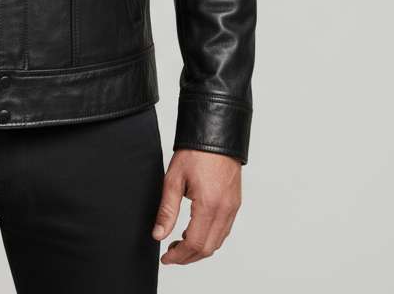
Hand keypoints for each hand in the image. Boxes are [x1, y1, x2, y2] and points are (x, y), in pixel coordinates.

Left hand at [151, 148, 241, 264]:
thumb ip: (167, 210)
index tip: (165, 258)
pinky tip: (196, 233)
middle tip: (170, 254)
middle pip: (208, 248)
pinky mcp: (235, 204)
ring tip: (180, 245)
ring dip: (199, 250)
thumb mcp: (173, 179)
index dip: (179, 256)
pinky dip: (210, 238)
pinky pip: (224, 230)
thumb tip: (158, 234)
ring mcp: (232, 208)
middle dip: (188, 257)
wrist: (216, 135)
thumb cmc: (195, 153)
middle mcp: (225, 210)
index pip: (195, 244)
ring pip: (218, 242)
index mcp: (209, 205)